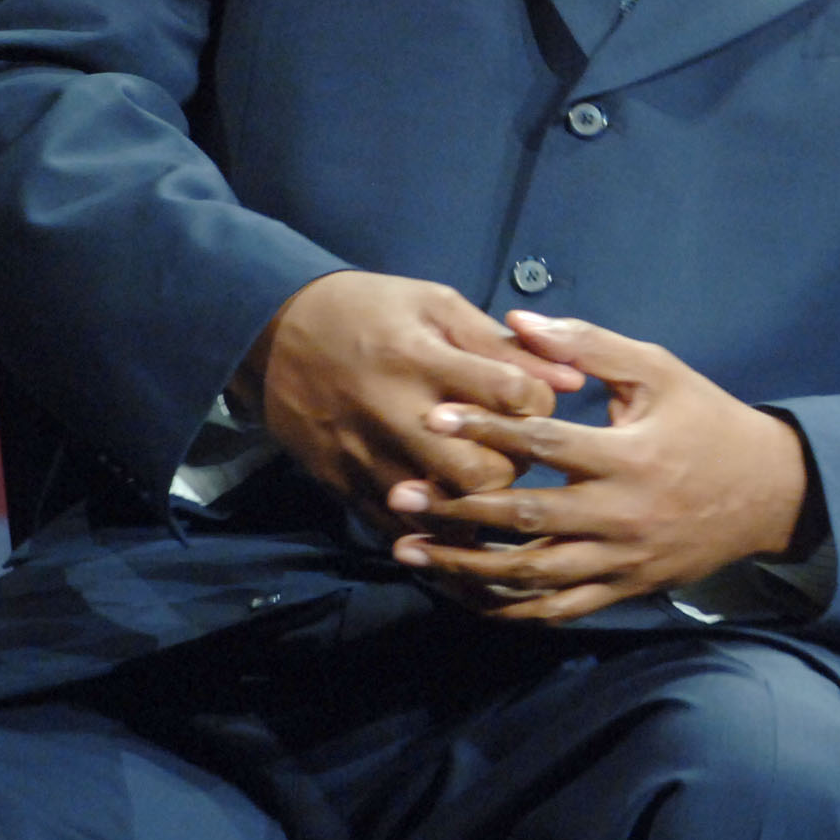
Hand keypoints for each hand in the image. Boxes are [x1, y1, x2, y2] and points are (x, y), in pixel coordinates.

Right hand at [244, 271, 585, 533]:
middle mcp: (394, 414)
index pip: (512, 397)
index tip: (534, 399)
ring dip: (478, 505)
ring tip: (489, 486)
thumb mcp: (435, 306)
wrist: (269, 334)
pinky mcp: (345, 485)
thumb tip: (571, 380)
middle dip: (513, 465)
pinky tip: (456, 524)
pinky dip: (435, 533)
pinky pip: (401, 529)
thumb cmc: (367, 311)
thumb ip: (501, 345)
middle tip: (514, 449)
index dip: (538, 402)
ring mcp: (367, 456)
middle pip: (483, 470)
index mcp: (421, 358)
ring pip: (445, 510)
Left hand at [384, 311, 812, 622]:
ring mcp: (620, 560)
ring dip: (464, 566)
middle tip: (400, 496)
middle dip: (456, 509)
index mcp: (629, 456)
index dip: (484, 428)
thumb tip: (519, 320)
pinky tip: (462, 593)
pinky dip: (505, 606)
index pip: (543, 443)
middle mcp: (621, 514)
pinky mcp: (622, 589)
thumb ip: (589, 344)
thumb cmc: (707, 421)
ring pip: (530, 575)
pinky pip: (555, 609)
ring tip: (410, 552)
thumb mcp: (659, 371)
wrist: (767, 493)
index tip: (431, 415)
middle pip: (524, 518)